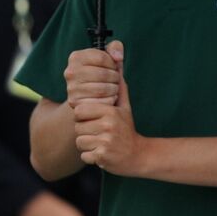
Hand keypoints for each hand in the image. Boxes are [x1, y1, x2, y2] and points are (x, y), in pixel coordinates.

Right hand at [65, 43, 120, 107]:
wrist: (89, 93)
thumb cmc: (102, 71)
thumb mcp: (109, 56)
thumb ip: (115, 48)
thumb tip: (118, 57)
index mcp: (76, 57)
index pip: (102, 58)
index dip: (112, 63)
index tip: (112, 67)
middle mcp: (70, 72)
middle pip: (103, 74)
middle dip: (115, 77)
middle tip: (114, 79)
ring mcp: (71, 88)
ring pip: (103, 89)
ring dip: (114, 89)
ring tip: (112, 87)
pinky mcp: (75, 103)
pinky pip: (101, 102)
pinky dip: (110, 100)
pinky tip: (109, 97)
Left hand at [74, 43, 149, 175]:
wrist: (138, 154)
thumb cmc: (127, 128)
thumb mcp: (125, 105)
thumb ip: (119, 85)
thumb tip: (118, 59)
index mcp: (110, 111)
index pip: (80, 111)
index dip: (85, 116)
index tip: (96, 120)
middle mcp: (108, 126)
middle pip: (78, 127)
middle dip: (85, 131)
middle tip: (99, 133)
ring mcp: (105, 142)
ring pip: (79, 142)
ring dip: (87, 144)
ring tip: (101, 142)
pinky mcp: (101, 157)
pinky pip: (84, 155)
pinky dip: (90, 156)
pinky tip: (102, 152)